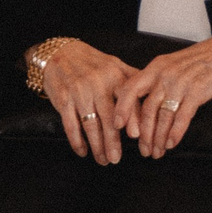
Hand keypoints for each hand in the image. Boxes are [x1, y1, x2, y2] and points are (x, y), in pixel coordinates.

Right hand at [42, 42, 141, 163]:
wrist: (60, 53)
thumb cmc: (92, 62)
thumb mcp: (114, 65)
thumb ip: (132, 81)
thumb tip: (151, 97)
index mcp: (114, 76)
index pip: (126, 100)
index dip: (132, 119)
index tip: (137, 136)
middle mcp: (98, 84)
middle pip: (108, 118)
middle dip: (113, 141)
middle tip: (116, 159)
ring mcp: (79, 92)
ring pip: (90, 124)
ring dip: (97, 145)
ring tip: (103, 159)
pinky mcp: (63, 99)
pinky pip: (71, 124)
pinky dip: (77, 140)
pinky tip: (83, 151)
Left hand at [113, 32, 211, 157]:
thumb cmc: (203, 60)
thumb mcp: (174, 65)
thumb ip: (158, 81)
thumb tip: (145, 104)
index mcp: (157, 66)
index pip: (131, 88)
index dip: (122, 109)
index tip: (118, 126)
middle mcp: (166, 74)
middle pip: (147, 108)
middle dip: (143, 134)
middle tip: (144, 149)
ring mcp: (182, 82)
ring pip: (163, 116)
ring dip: (159, 138)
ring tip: (158, 151)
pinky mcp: (198, 91)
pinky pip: (182, 116)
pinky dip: (175, 132)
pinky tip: (171, 143)